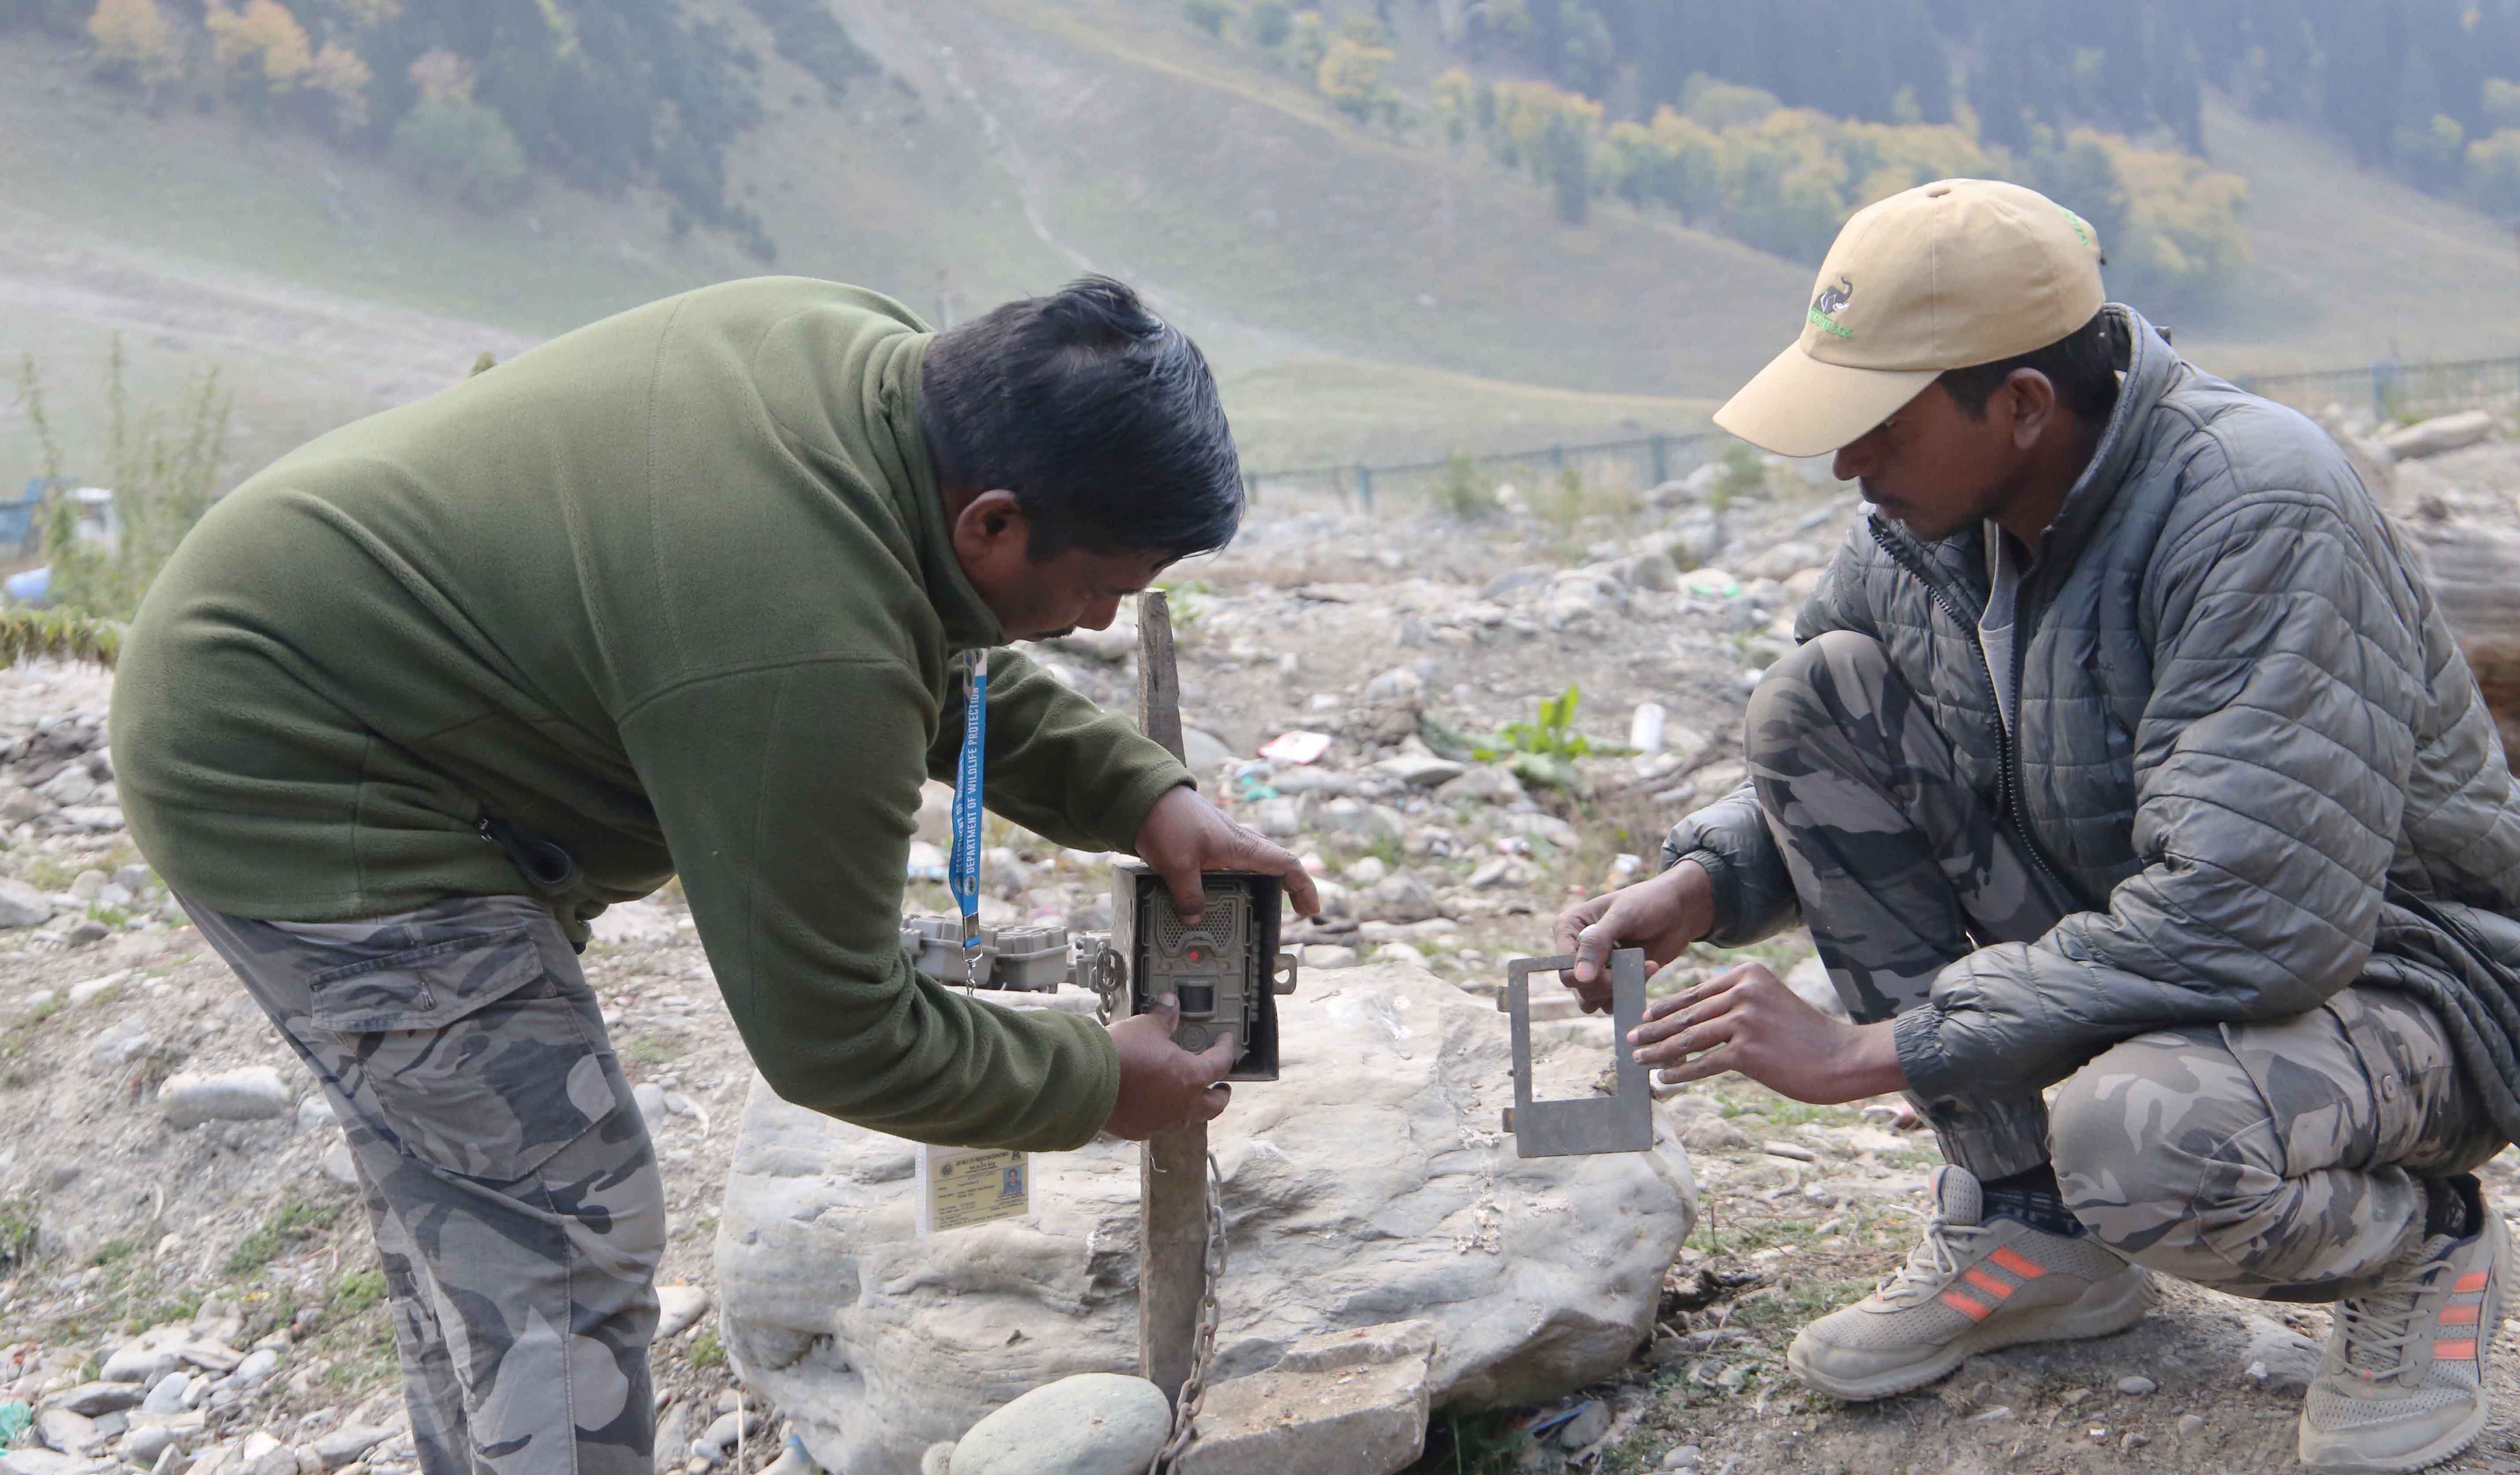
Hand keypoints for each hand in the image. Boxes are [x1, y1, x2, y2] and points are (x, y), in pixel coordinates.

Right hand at [1102, 994, 1237, 1138]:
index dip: (1226, 1050)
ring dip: (1192, 1108)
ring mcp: (1161, 1121)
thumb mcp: (1145, 1026)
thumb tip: (1169, 1002)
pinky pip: (1159, 1125)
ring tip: (1188, 1097)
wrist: (1087, 1082)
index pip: (1220, 1063)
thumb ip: (1162, 1017)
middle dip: (1220, 1095)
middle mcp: (1182, 1105)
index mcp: (1191, 1077)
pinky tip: (1154, 1105)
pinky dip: (1162, 1115)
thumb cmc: (1122, 1054)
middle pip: (1214, 1105)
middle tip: (1222, 1086)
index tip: (1226, 1042)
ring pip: (1188, 1119)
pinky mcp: (1139, 1130)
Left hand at [1133, 784, 1320, 921]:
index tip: (1311, 909)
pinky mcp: (1203, 849)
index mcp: (1242, 845)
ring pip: (1249, 871)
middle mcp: (1238, 844)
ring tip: (1250, 918)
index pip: (1287, 864)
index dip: (1303, 887)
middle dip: (1284, 893)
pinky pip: (1225, 872)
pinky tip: (1214, 905)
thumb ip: (1189, 897)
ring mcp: (1221, 845)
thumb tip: (1193, 919)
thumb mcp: (1177, 865)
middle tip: (1284, 918)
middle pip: (1272, 870)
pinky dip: (1230, 888)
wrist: (1143, 795)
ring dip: (1255, 892)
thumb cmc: (1167, 819)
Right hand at [1551, 860, 1714, 1012]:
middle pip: (1576, 985)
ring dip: (1616, 991)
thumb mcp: (1622, 917)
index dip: (1584, 974)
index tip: (1611, 971)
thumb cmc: (1648, 903)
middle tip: (1633, 966)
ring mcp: (1594, 968)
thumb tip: (1580, 976)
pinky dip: (1629, 994)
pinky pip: (1610, 1004)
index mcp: (1569, 928)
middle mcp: (1576, 950)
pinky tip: (1645, 972)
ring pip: (1589, 1000)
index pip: (1563, 964)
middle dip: (1605, 982)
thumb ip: (1597, 943)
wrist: (1679, 911)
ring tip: (1639, 969)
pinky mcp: (1613, 981)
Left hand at [1629, 962, 1906, 1104]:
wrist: (1842, 1058)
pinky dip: (1680, 1073)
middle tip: (1630, 1038)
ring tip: (1638, 1059)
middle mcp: (1744, 992)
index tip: (1644, 1017)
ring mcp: (1745, 1020)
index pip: (1696, 993)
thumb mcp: (1770, 1003)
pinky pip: (1703, 1063)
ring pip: (1688, 1038)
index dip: (1666, 1007)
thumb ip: (1736, 1004)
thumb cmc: (1806, 1036)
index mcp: (1748, 974)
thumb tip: (1694, 1021)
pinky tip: (1664, 1080)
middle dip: (1654, 1028)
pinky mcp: (1747, 1051)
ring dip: (1658, 1051)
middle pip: (1687, 1014)